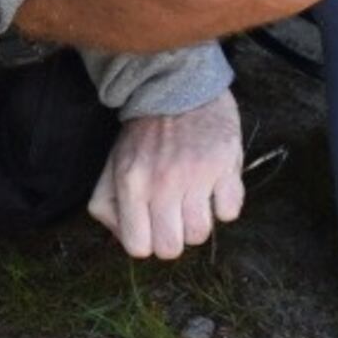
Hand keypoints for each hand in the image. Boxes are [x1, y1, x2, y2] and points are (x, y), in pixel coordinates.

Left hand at [87, 92, 245, 260]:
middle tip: (175, 215)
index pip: (138, 248)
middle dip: (174, 237)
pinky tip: (215, 186)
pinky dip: (225, 204)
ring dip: (199, 222)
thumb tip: (126, 239)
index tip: (153, 226)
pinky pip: (230, 212)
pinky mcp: (225, 166)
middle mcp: (161, 183)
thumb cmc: (143, 135)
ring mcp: (195, 176)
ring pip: (200, 234)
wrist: (175, 88)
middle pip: (171, 248)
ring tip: (195, 199)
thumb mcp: (113, 166)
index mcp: (130, 185)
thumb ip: (108, 206)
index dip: (147, 242)